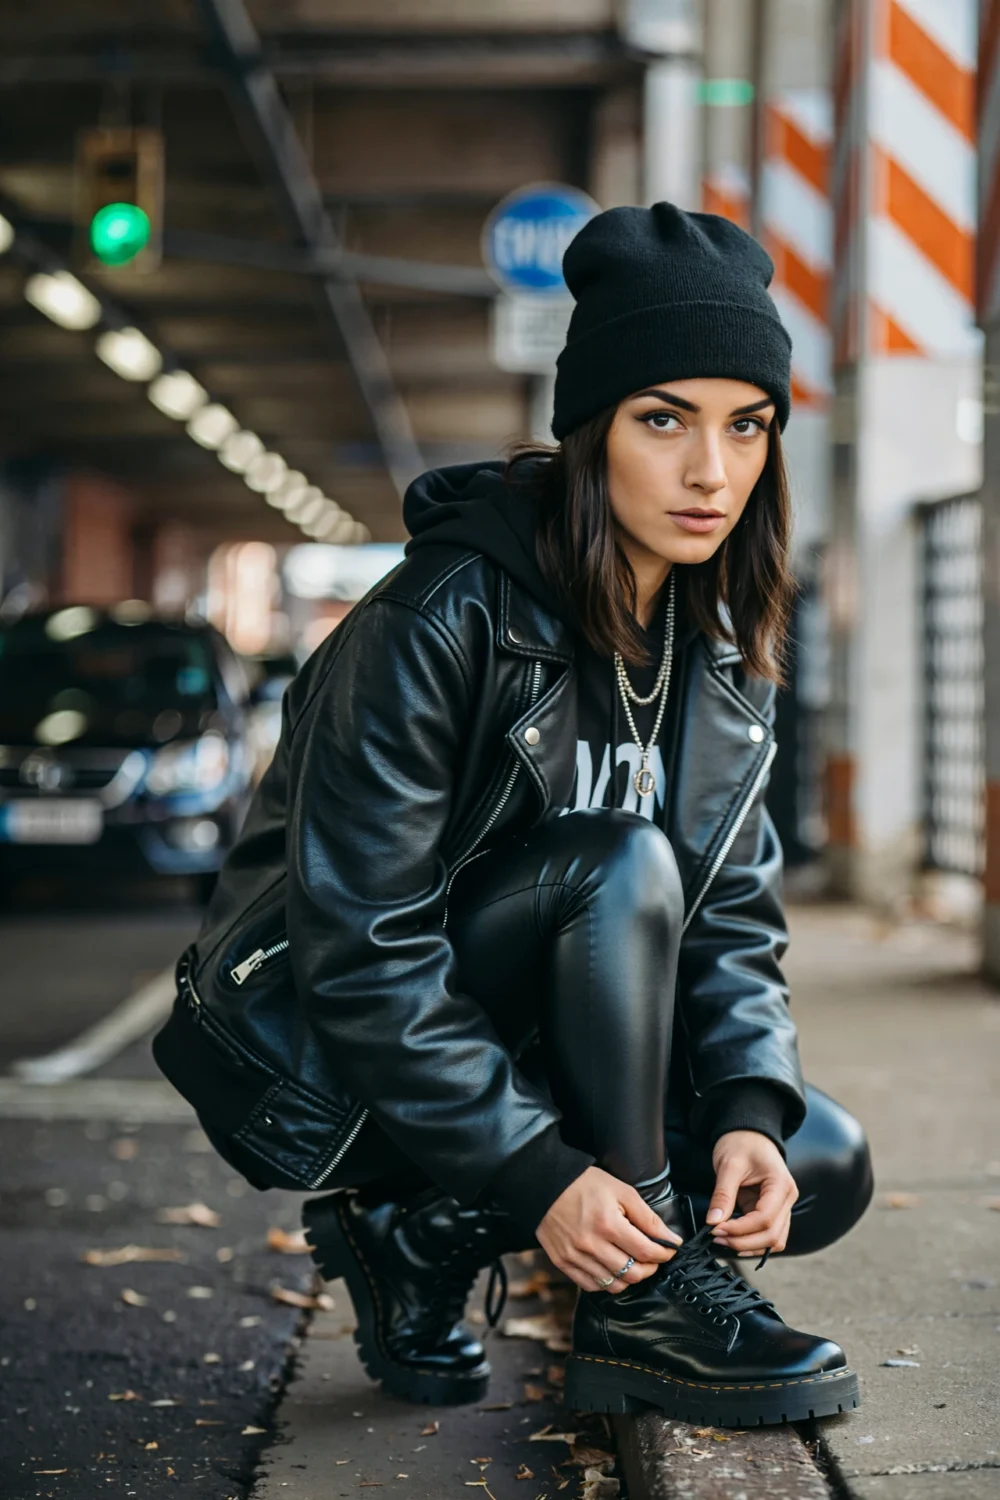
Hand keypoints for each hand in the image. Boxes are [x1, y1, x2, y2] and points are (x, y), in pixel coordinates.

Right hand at [537, 1166, 683, 1292]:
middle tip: (653, 1258)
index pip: (646, 1251)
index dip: (664, 1253)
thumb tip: (670, 1239)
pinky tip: (612, 1268)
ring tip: (634, 1263)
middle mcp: (591, 1245)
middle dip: (651, 1268)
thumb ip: (647, 1216)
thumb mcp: (622, 1191)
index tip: (670, 1249)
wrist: (545, 1185)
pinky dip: (607, 1282)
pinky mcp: (563, 1263)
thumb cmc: (585, 1184)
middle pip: (633, 1273)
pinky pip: (592, 1286)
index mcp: (608, 1223)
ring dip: (631, 1277)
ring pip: (614, 1285)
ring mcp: (575, 1257)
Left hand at [706, 1130, 797, 1255]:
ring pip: (773, 1241)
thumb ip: (723, 1194)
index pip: (765, 1219)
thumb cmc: (742, 1142)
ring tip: (723, 1240)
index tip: (716, 1229)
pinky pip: (767, 1235)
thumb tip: (713, 1221)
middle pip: (772, 1236)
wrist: (748, 1133)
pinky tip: (732, 1239)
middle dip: (743, 1241)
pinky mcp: (771, 1211)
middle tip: (716, 1238)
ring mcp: (781, 1207)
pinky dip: (751, 1241)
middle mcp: (787, 1199)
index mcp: (781, 1185)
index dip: (740, 1229)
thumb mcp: (729, 1164)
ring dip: (748, 1246)